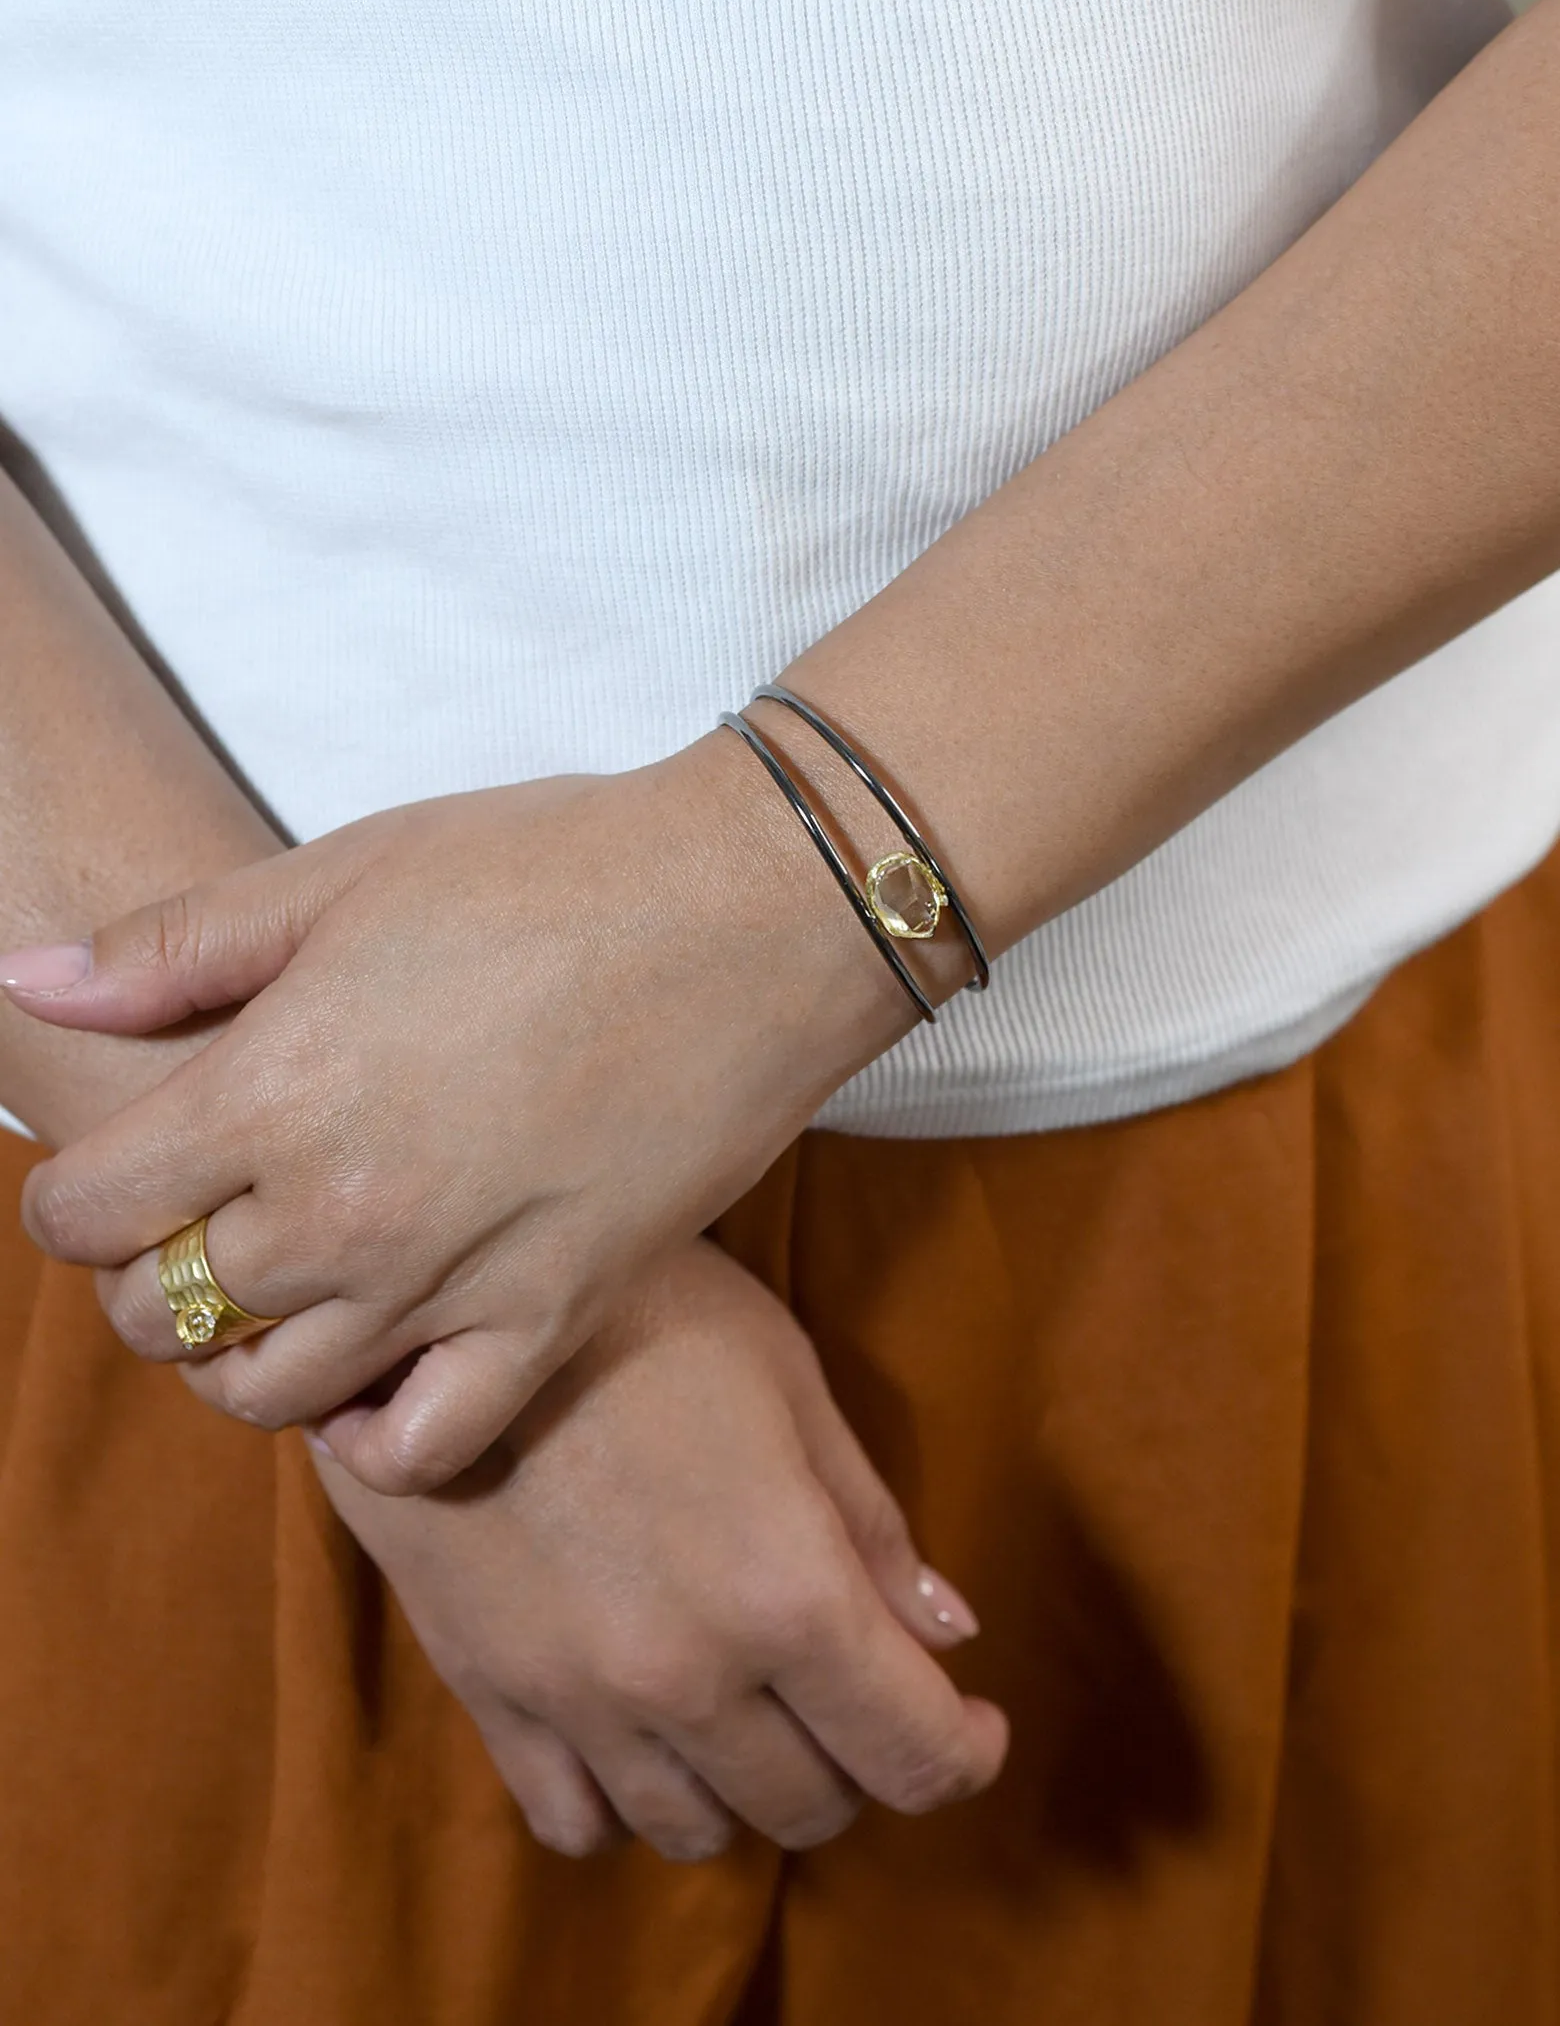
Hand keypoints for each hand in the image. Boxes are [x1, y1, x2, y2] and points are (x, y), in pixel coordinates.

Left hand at [0, 743, 912, 1492]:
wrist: (749, 913)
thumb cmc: (550, 870)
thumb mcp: (344, 873)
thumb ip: (175, 948)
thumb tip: (30, 986)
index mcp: (269, 1092)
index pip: (83, 1216)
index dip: (73, 1195)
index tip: (119, 1167)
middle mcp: (339, 1213)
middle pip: (160, 1316)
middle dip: (148, 1274)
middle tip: (204, 1217)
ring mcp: (447, 1282)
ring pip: (268, 1395)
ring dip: (245, 1354)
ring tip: (287, 1286)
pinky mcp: (550, 1319)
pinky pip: (421, 1445)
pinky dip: (375, 1434)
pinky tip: (383, 1366)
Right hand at [312, 1238, 1007, 1860]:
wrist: (444, 1295)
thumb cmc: (644, 1307)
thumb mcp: (786, 1379)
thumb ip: (870, 1522)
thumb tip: (949, 1632)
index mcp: (786, 1590)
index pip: (912, 1751)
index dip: (963, 1755)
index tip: (972, 1724)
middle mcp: (689, 1675)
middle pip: (811, 1806)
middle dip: (862, 1762)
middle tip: (856, 1691)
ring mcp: (580, 1700)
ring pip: (697, 1832)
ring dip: (750, 1789)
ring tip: (755, 1712)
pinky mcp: (490, 1696)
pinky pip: (575, 1824)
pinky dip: (629, 1804)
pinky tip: (645, 1733)